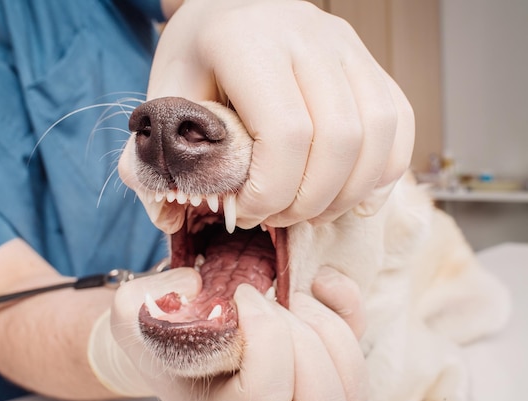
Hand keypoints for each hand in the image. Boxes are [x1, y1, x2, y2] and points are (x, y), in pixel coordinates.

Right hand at [94, 267, 367, 400]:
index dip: (265, 336)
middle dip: (299, 336)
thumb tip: (199, 288)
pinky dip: (347, 308)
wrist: (175, 336)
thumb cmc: (156, 330)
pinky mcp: (324, 367)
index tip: (240, 294)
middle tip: (264, 299)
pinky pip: (358, 352)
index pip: (266, 395)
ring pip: (350, 385)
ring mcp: (302, 397)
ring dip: (326, 327)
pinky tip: (316, 284)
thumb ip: (150, 298)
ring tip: (289, 298)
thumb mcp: (132, 312)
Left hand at [127, 0, 413, 227]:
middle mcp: (307, 35)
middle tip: (276, 217)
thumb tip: (179, 211)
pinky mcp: (368, 61)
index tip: (247, 211)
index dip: (272, 191)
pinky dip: (383, 170)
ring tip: (310, 210)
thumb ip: (166, 150)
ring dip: (348, 192)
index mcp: (247, 41)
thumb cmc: (196, 58)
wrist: (228, 9)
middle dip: (310, 200)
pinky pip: (399, 122)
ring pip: (378, 134)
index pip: (285, 132)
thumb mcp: (165, 96)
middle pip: (339, 139)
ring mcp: (346, 45)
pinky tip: (352, 193)